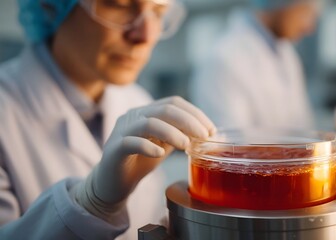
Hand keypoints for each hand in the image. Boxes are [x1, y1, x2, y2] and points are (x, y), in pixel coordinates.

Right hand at [72, 96, 215, 219]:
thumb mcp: (164, 144)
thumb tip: (206, 133)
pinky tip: (160, 154)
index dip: (195, 113)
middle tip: (204, 137)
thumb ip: (180, 135)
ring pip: (149, 123)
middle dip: (189, 122)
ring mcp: (122, 131)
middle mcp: (133, 116)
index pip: (173, 103)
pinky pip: (131, 142)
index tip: (211, 129)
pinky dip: (148, 146)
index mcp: (147, 112)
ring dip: (172, 133)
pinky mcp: (114, 149)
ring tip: (186, 146)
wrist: (113, 182)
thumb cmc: (141, 161)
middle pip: (164, 109)